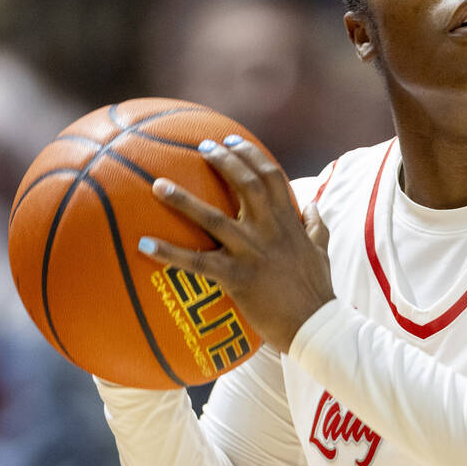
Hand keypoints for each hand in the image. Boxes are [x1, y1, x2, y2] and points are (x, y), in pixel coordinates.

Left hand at [138, 136, 334, 352]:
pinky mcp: (237, 278)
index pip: (271, 176)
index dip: (250, 154)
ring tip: (157, 184)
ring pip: (214, 218)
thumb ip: (316, 225)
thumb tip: (311, 205)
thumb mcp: (322, 251)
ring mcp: (252, 253)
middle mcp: (270, 230)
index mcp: (289, 222)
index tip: (232, 140)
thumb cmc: (317, 291)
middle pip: (245, 184)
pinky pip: (197, 263)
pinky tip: (144, 244)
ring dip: (183, 199)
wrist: (316, 325)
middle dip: (223, 160)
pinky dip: (169, 253)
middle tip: (200, 147)